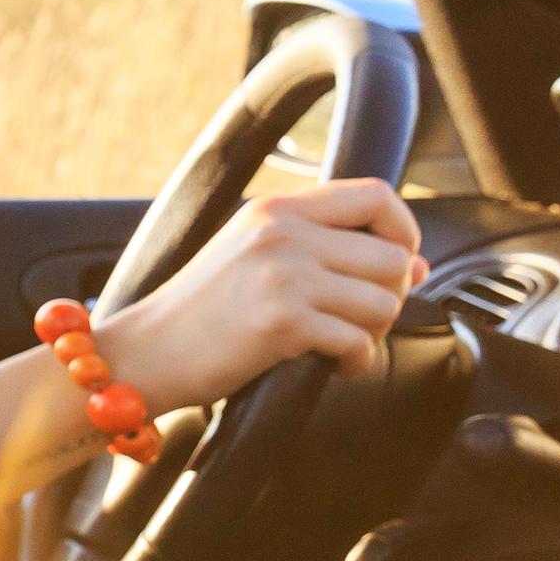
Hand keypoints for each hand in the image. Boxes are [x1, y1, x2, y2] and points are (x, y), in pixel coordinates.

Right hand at [100, 179, 428, 410]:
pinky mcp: (282, 323)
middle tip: (357, 318)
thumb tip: (417, 264)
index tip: (396, 263)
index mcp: (275, 208)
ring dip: (372, 332)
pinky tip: (328, 365)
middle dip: (390, 297)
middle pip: (393, 257)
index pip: (375, 195)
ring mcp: (282, 276)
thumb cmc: (198, 311)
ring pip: (384, 303)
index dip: (403, 231)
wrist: (142, 352)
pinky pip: (359, 343)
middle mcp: (281, 233)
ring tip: (338, 342)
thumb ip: (325, 247)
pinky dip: (354, 362)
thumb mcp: (252, 253)